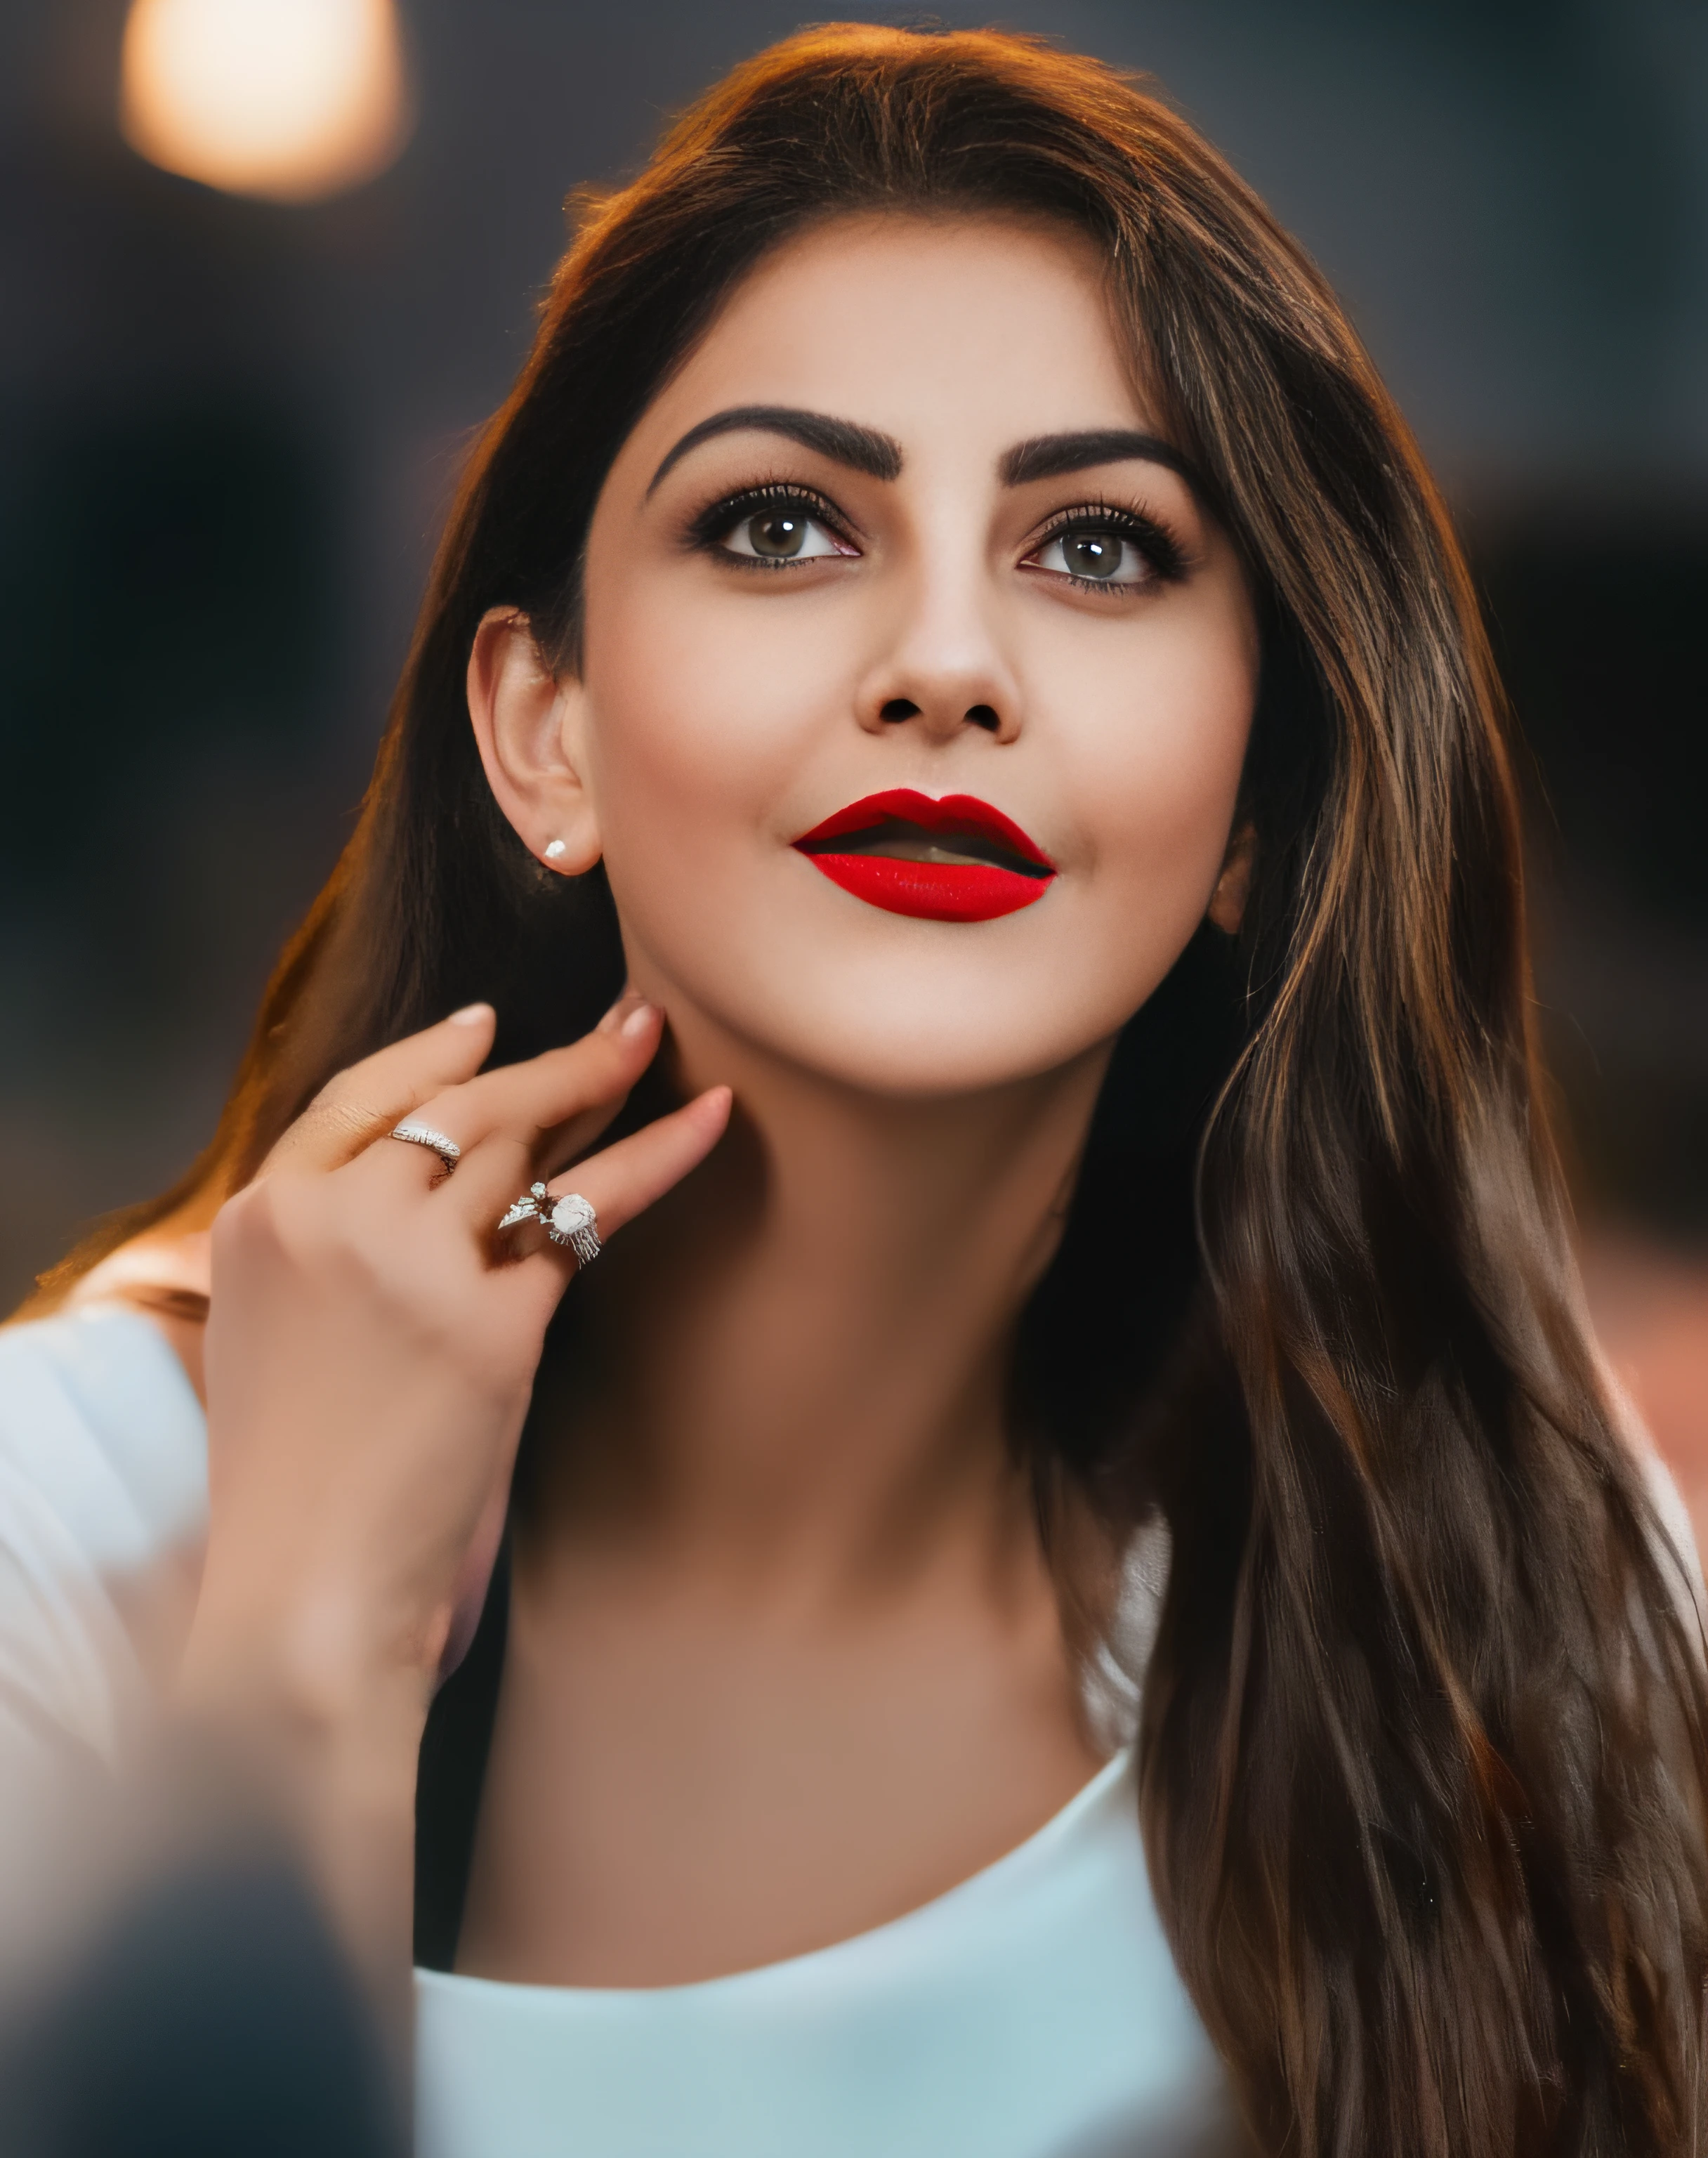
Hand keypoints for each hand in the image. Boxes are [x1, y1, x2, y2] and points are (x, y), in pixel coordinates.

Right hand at [176, 995, 727, 1980]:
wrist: (306, 1594)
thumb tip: (429, 1182)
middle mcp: (333, 1220)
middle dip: (548, 1057)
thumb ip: (330, 1245)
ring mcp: (410, 1264)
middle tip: (624, 1020)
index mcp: (262, 1219)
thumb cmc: (297, 1481)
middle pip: (456, 1108)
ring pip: (521, 1142)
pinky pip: (591, 1216)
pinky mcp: (490, 1323)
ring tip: (657, 1045)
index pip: (356, 1098)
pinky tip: (712, 1123)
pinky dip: (661, 1161)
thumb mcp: (273, 1333)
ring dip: (599, 1082)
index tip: (489, 1024)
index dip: (431, 1055)